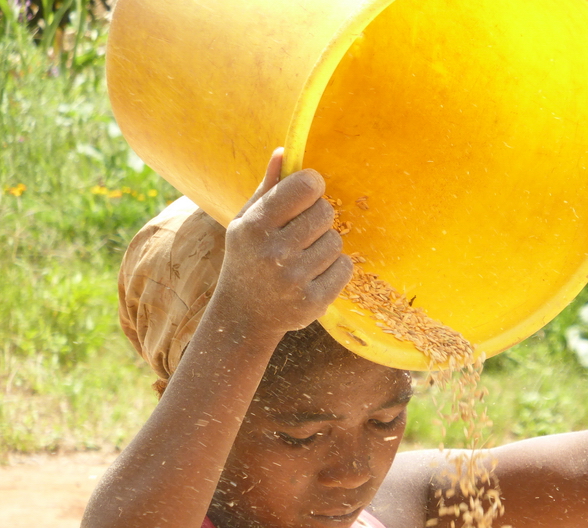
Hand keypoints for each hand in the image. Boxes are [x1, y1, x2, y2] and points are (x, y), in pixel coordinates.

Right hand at [215, 149, 352, 336]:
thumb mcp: (245, 223)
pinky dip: (334, 269)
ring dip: (324, 246)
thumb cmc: (247, 259)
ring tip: (302, 259)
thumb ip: (268, 188)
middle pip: (325, 212)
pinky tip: (312, 276)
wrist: (243, 316)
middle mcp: (274, 253)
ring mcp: (295, 280)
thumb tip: (285, 151)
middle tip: (301, 234)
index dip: (312, 186)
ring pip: (336, 241)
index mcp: (255, 226)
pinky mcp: (313, 301)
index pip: (307, 185)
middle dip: (318, 219)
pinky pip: (344, 267)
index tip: (307, 195)